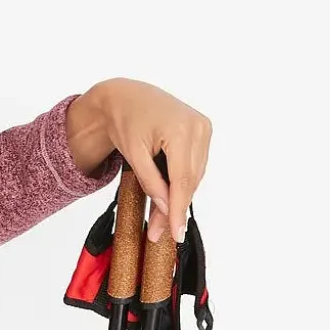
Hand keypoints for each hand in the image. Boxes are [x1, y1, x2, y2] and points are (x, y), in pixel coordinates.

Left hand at [66, 78, 211, 245]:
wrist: (126, 95)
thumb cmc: (126, 119)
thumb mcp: (133, 155)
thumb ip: (150, 182)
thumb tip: (165, 209)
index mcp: (181, 130)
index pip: (182, 180)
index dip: (178, 210)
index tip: (175, 234)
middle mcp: (198, 127)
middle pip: (190, 180)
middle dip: (175, 208)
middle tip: (159, 232)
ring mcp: (204, 127)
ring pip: (194, 175)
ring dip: (179, 197)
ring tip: (159, 218)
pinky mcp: (203, 130)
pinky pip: (195, 165)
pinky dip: (182, 181)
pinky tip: (169, 195)